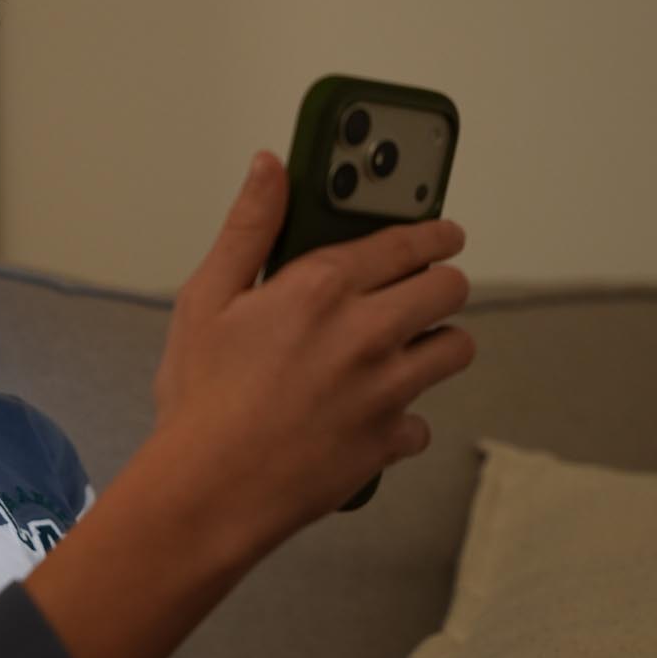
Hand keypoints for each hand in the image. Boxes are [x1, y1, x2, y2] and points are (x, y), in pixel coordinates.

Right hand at [146, 149, 475, 562]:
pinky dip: (402, 419)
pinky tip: (370, 417)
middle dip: (443, 281)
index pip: (406, 243)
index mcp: (323, 288)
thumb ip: (248, 227)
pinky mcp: (388, 441)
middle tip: (425, 287)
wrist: (209, 490)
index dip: (433, 232)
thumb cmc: (201, 396)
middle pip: (450, 289)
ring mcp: (386, 390)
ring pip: (455, 350)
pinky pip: (421, 423)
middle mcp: (368, 333)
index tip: (443, 232)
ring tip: (407, 347)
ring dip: (438, 342)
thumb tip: (271, 167)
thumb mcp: (206, 297)